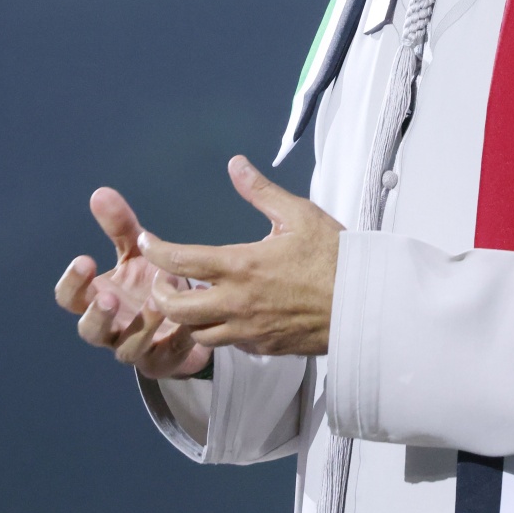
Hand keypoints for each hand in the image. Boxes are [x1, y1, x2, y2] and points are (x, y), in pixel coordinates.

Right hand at [53, 187, 211, 380]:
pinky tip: (189, 323)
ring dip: (140, 326)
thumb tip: (100, 193)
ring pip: (126, 349)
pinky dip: (177, 340)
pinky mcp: (164, 361)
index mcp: (96, 299)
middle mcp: (111, 328)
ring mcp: (135, 348)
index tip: (85, 260)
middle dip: (97, 314)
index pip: (69, 298)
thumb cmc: (151, 282)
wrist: (187, 316)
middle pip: (89, 330)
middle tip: (108, 297)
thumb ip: (120, 227)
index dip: (72, 283)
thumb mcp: (137, 253)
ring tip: (156, 303)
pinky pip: (167, 355)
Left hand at [143, 156, 344, 355]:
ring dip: (187, 318)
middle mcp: (237, 303)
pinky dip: (218, 331)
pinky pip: (228, 345)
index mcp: (241, 266)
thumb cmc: (334, 256)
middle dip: (160, 294)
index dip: (156, 251)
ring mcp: (249, 331)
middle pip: (176, 309)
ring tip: (190, 299)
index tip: (148, 242)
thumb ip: (261, 191)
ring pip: (198, 334)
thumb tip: (235, 164)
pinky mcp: (264, 348)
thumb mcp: (299, 214)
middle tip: (163, 280)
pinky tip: (227, 315)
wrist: (365, 304)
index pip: (181, 261)